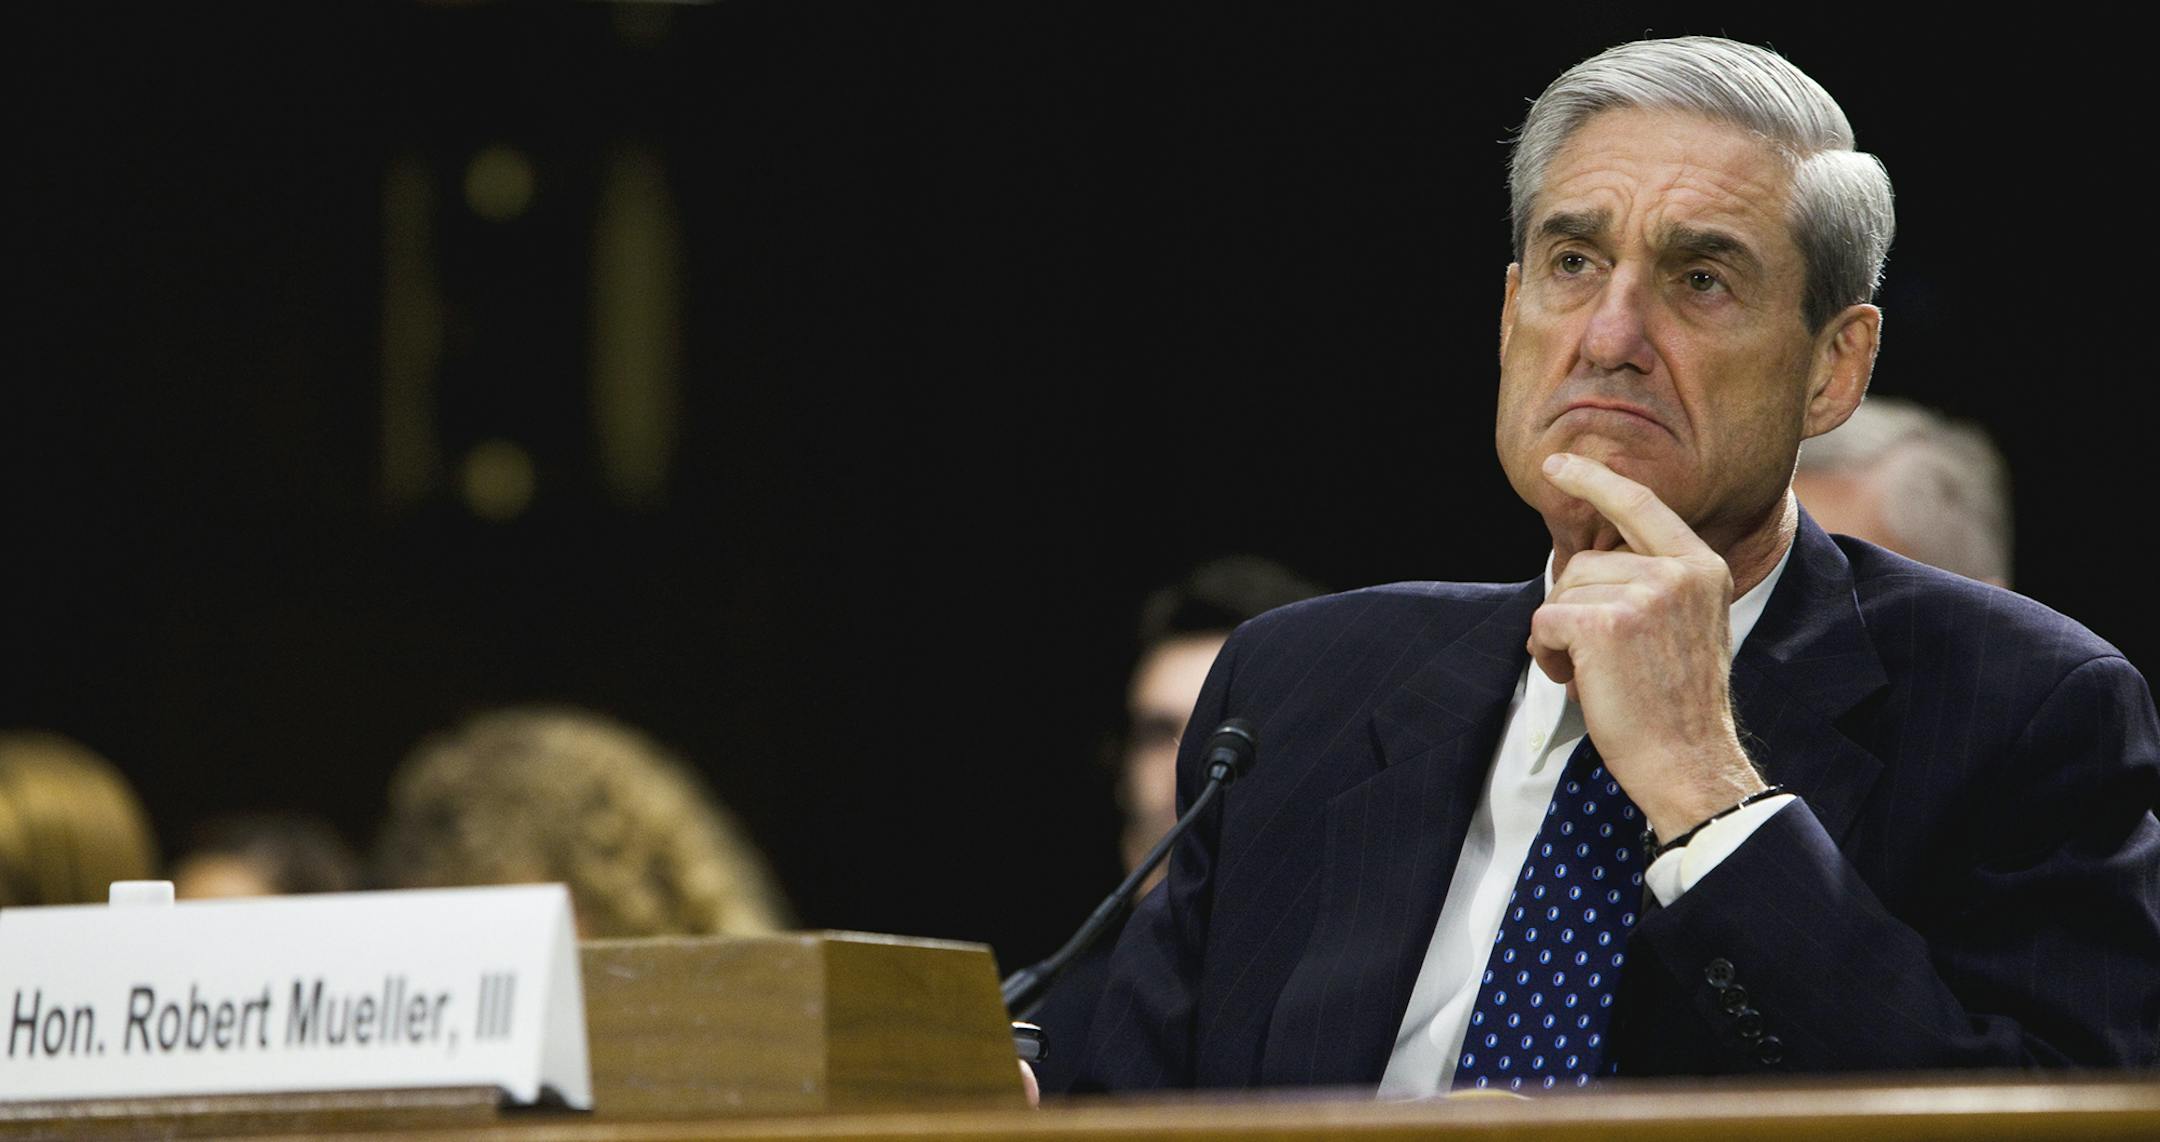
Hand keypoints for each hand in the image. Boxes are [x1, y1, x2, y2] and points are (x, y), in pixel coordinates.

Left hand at [1530, 452, 1767, 839]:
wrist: (1689, 760)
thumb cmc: (1677, 704)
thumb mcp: (1685, 626)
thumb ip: (1653, 584)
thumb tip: (1587, 561)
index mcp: (1701, 566)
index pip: (1640, 504)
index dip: (1594, 480)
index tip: (1558, 465)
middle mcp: (1677, 571)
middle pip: (1582, 562)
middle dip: (1571, 609)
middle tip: (1599, 658)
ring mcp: (1643, 594)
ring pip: (1560, 594)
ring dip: (1559, 637)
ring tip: (1593, 674)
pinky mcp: (1604, 623)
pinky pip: (1545, 621)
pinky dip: (1546, 653)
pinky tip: (1576, 680)